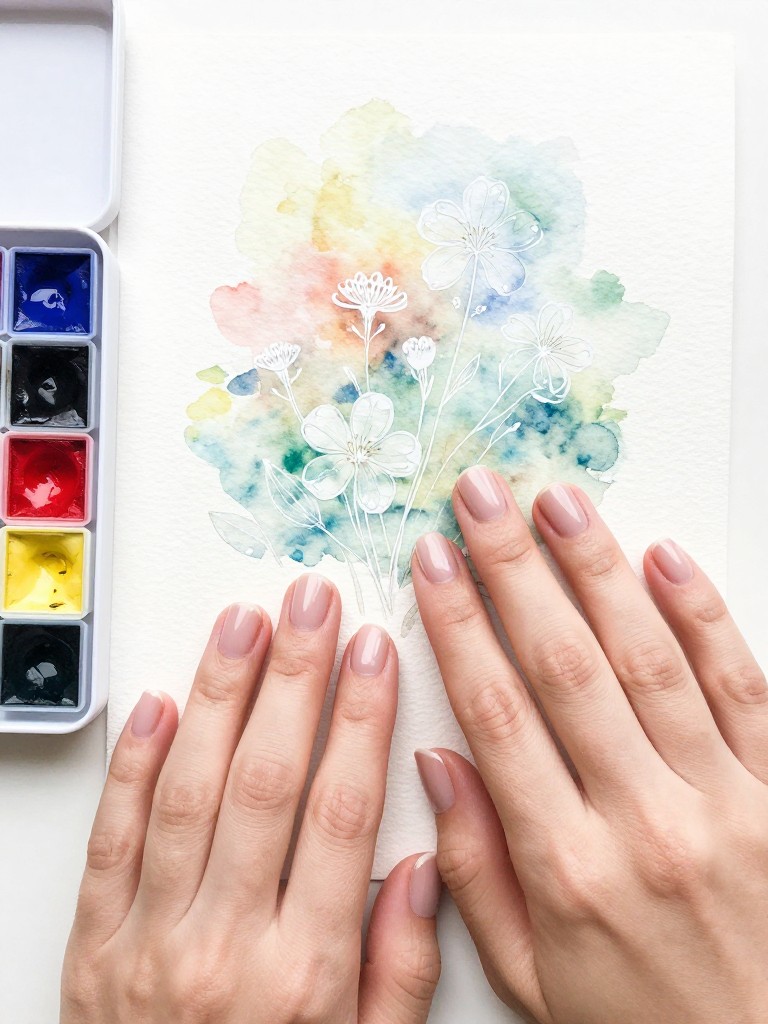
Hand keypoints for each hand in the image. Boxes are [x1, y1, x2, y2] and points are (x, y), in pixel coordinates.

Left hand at [62, 576, 440, 1023]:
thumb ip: (400, 967)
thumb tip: (420, 862)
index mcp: (305, 972)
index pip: (341, 812)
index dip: (362, 718)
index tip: (375, 651)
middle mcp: (225, 945)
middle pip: (266, 779)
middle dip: (297, 676)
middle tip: (313, 602)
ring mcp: (149, 940)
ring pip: (187, 789)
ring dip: (218, 695)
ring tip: (244, 624)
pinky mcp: (91, 943)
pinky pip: (111, 838)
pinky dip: (132, 764)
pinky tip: (158, 702)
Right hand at [412, 468, 767, 1023]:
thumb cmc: (644, 1023)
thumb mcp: (532, 978)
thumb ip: (475, 869)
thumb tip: (435, 761)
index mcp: (566, 867)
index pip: (495, 713)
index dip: (458, 623)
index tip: (432, 561)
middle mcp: (643, 821)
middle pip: (563, 665)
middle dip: (514, 567)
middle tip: (481, 496)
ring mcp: (723, 802)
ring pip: (648, 658)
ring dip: (598, 568)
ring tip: (558, 501)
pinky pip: (742, 688)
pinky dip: (703, 615)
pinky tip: (664, 557)